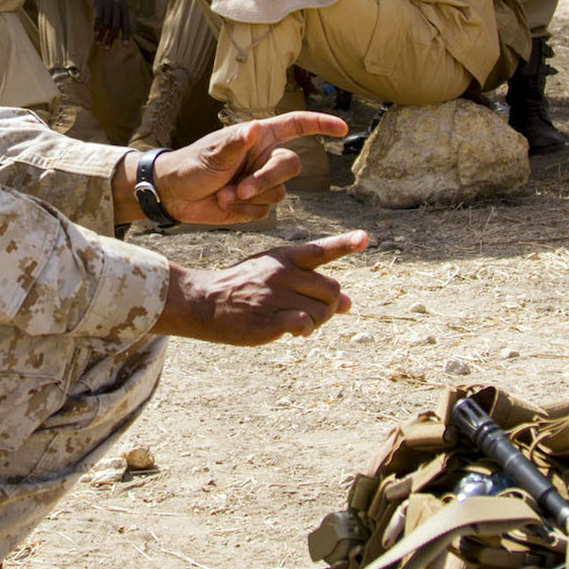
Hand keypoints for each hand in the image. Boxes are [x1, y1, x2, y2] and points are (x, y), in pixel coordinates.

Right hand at [86, 0, 131, 44]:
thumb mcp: (115, 3)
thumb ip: (116, 16)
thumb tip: (115, 34)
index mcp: (123, 7)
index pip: (126, 24)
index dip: (126, 35)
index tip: (125, 46)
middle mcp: (117, 6)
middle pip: (116, 26)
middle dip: (111, 38)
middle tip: (107, 48)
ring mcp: (108, 3)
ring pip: (106, 23)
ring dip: (102, 35)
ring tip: (99, 43)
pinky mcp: (98, 1)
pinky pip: (98, 17)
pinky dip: (97, 26)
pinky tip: (95, 34)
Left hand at [152, 111, 348, 223]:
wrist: (174, 195)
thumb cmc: (191, 165)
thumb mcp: (213, 153)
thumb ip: (236, 143)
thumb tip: (253, 128)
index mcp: (258, 137)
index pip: (296, 126)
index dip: (320, 124)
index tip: (342, 128)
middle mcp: (263, 158)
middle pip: (290, 166)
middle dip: (268, 179)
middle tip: (242, 188)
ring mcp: (260, 181)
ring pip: (279, 192)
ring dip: (252, 197)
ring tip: (224, 195)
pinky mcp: (254, 204)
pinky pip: (265, 210)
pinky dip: (245, 210)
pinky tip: (225, 204)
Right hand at [155, 235, 367, 344]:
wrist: (204, 302)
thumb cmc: (243, 287)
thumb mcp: (274, 274)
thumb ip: (311, 284)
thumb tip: (350, 304)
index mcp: (284, 257)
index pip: (320, 249)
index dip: (345, 244)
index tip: (365, 238)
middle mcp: (282, 272)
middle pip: (333, 289)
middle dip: (329, 305)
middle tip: (311, 312)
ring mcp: (274, 295)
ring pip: (323, 311)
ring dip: (318, 321)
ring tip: (298, 322)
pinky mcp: (268, 319)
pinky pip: (305, 324)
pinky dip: (305, 330)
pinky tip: (293, 331)